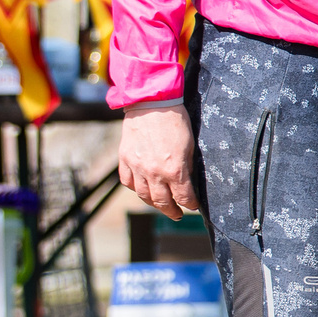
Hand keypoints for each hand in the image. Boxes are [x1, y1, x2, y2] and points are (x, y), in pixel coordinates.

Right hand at [119, 101, 200, 218]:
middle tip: (176, 214)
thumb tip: (188, 182)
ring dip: (153, 204)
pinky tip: (142, 189)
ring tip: (161, 205)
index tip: (192, 206)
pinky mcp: (124, 159)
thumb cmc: (174, 120)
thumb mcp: (190, 145)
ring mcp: (137, 167)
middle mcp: (154, 173)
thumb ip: (187, 167)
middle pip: (162, 202)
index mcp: (174, 170)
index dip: (190, 205)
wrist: (150, 102)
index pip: (183, 197)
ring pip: (143, 196)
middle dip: (172, 211)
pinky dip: (135, 188)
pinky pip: (128, 182)